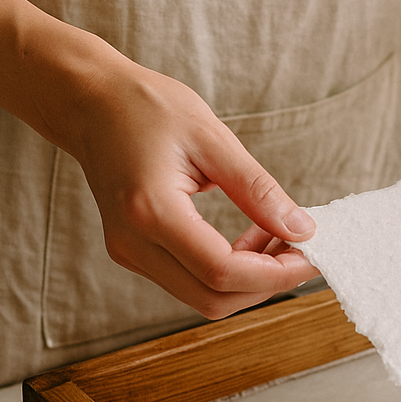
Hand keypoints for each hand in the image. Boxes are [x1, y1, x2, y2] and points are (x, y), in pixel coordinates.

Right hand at [63, 57, 319, 318]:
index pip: (222, 271)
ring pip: (204, 298)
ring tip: (281, 239)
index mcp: (150, 211)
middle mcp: (133, 244)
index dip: (275, 273)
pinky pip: (191, 282)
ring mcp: (130, 253)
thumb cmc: (146, 107)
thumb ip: (257, 190)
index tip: (311, 255)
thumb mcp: (212, 138)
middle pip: (213, 299)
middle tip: (302, 250)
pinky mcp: (135, 253)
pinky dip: (230, 272)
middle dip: (267, 284)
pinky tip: (253, 240)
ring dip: (251, 280)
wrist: (89, 102)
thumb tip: (302, 229)